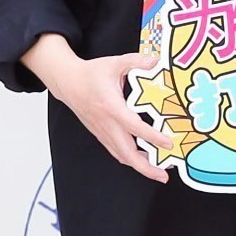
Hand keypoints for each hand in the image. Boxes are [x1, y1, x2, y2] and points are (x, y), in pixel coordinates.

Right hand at [23, 34, 169, 182]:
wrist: (67, 82)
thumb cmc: (90, 74)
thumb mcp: (114, 63)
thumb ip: (136, 61)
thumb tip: (156, 60)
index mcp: (111, 106)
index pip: (134, 127)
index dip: (152, 137)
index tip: (168, 143)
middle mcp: (106, 124)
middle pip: (126, 153)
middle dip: (145, 168)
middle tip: (164, 175)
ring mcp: (102, 131)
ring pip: (121, 156)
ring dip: (139, 166)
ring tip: (158, 171)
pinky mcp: (100, 134)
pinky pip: (116, 151)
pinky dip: (130, 159)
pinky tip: (143, 159)